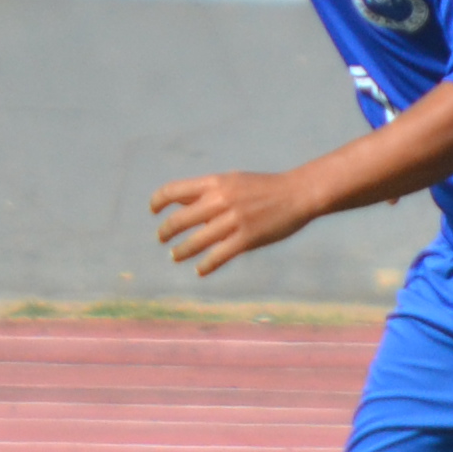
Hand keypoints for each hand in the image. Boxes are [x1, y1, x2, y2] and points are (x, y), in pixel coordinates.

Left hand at [151, 168, 320, 280]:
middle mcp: (221, 200)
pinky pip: (218, 256)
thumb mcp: (233, 181)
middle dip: (166, 231)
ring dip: (181, 251)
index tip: (154, 211)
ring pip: (196, 241)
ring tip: (175, 256)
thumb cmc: (264, 188)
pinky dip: (206, 265)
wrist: (298, 194)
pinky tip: (200, 270)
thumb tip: (180, 204)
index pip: (175, 190)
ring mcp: (234, 220)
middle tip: (162, 238)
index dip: (159, 201)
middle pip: (179, 219)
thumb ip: (208, 192)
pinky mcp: (247, 238)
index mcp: (216, 183)